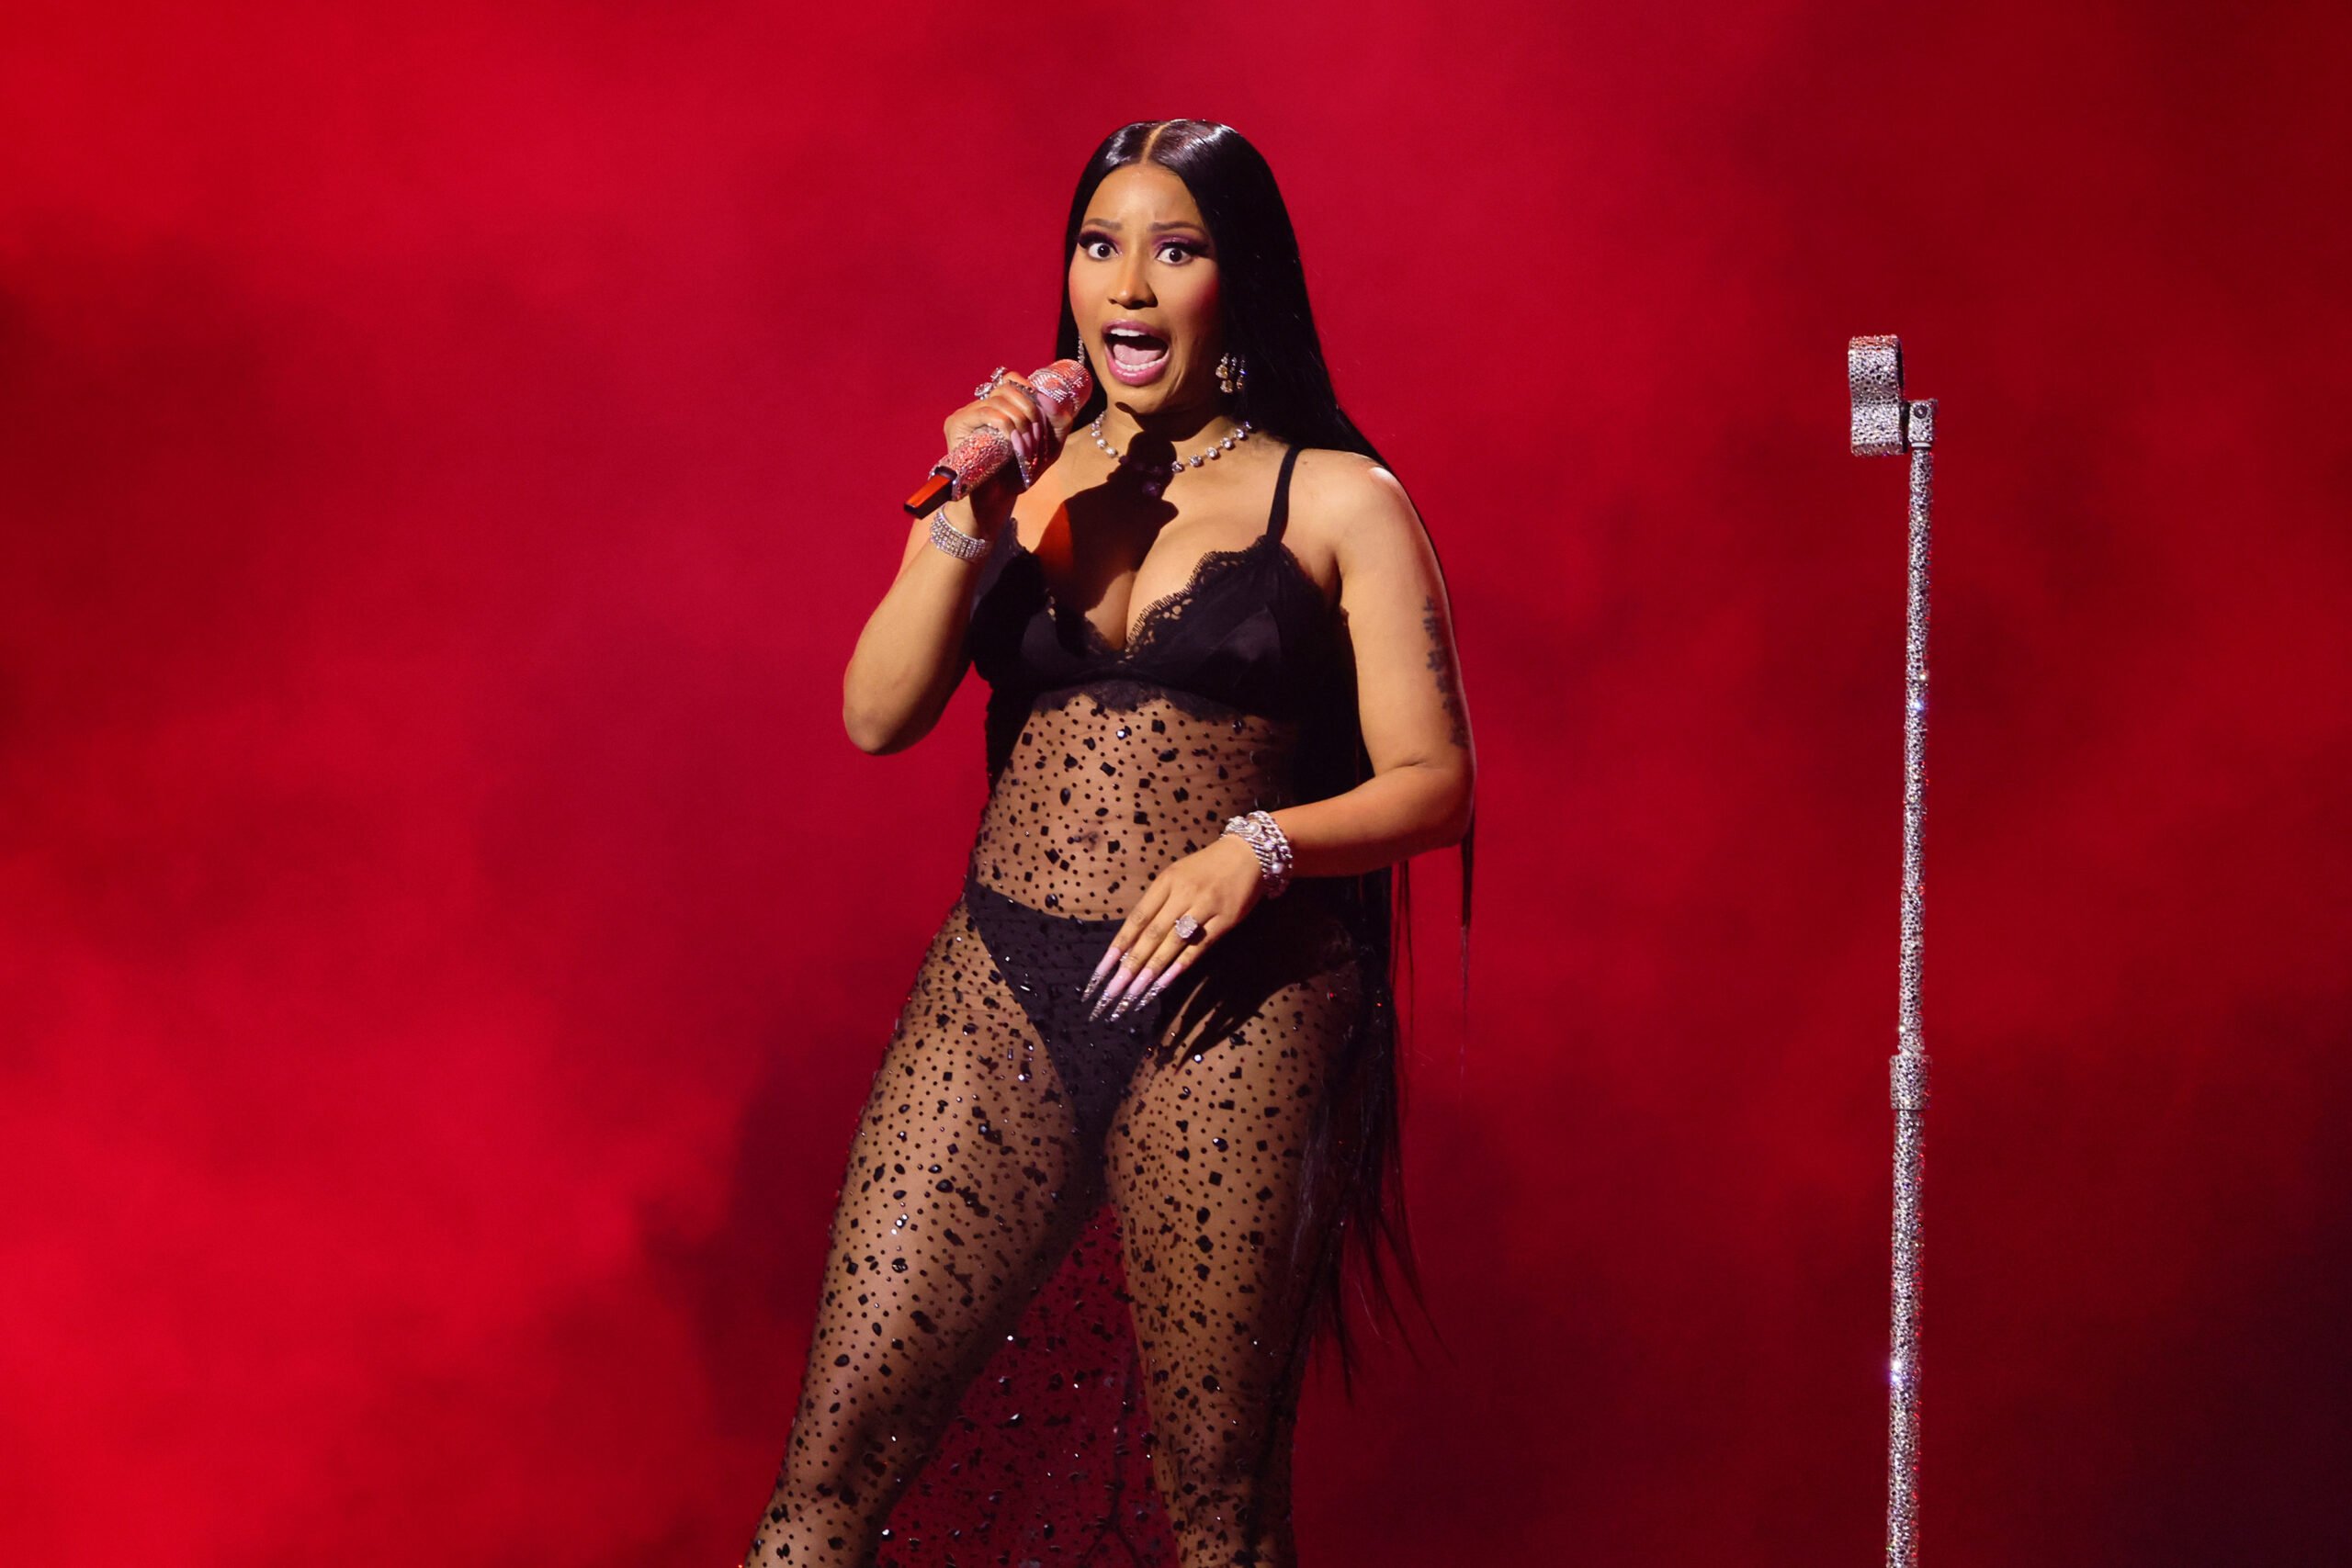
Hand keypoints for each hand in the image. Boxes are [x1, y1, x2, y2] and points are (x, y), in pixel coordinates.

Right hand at [943, 367, 1069, 535]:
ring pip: (999, 400)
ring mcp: (966, 415)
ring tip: (1025, 447)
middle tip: (1036, 436)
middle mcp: (979, 408)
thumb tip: (1049, 398)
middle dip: (1030, 409)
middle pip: (1007, 387)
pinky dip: (1005, 424)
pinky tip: (1013, 442)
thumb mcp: (1048, 448)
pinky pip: (986, 412)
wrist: (995, 502)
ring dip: (1020, 421)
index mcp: (997, 409)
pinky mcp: (956, 425)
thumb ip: (1057, 423)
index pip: (1010, 380)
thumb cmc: (1018, 475)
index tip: (1042, 406)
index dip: (1028, 387)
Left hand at [1082, 836, 1266, 1021]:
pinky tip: (1164, 982)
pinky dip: (1180, 966)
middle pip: (1152, 934)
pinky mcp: (1225, 920)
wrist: (1249, 853)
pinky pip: (1199, 947)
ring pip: (1173, 943)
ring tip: (1135, 993)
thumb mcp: (1177, 875)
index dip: (1119, 945)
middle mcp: (1183, 894)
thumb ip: (1158, 903)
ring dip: (1152, 970)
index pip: (1137, 918)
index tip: (1102, 970)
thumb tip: (1133, 939)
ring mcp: (1205, 907)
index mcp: (1166, 882)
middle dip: (1131, 965)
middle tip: (1113, 992)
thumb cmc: (1207, 867)